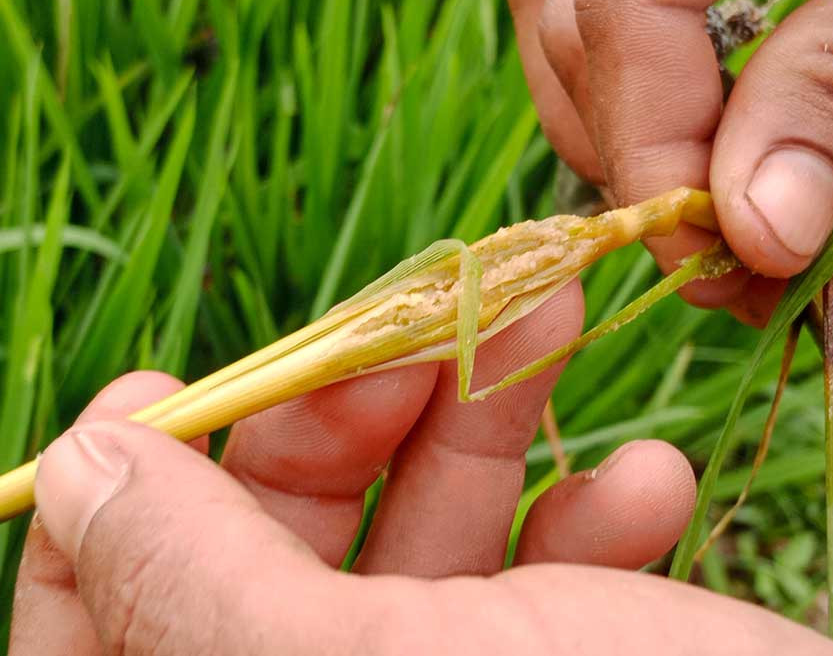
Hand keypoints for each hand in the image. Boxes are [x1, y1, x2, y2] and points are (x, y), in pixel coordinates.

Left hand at [11, 284, 832, 653]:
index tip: (169, 386)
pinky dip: (587, 510)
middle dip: (350, 408)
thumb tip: (77, 466)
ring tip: (558, 326)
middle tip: (426, 312)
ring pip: (414, 534)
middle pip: (272, 549)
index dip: (117, 502)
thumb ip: (195, 584)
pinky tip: (651, 483)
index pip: (99, 625)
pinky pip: (529, 576)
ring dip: (489, 419)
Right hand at [503, 0, 832, 324]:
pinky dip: (637, 82)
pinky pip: (603, 6)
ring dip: (624, 128)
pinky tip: (704, 136)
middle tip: (731, 258)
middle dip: (638, 156)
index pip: (618, 7)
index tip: (723, 258)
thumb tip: (762, 232)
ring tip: (718, 211)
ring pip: (565, 15)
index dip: (650, 148)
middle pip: (571, 18)